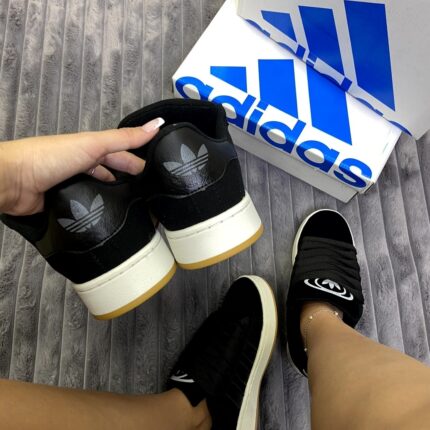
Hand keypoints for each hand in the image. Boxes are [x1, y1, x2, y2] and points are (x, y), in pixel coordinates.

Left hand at [0, 118, 163, 215]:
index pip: (122, 155)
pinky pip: (89, 208)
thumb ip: (124, 138)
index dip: (140, 163)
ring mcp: (74, 186)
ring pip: (102, 192)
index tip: (160, 175)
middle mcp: (83, 166)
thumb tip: (157, 124)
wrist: (13, 181)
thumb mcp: (94, 144)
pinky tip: (112, 218)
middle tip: (152, 197)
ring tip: (137, 211)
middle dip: (131, 182)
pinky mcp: (67, 205)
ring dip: (117, 199)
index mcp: (91, 149)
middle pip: (113, 174)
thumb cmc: (51, 156)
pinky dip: (101, 211)